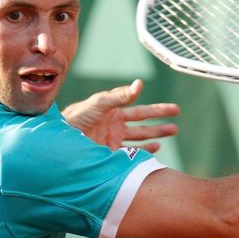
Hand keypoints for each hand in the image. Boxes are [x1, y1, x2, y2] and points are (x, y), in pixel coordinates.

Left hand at [62, 79, 178, 151]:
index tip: (173, 109)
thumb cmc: (77, 116)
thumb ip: (120, 96)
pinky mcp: (110, 154)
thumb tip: (140, 83)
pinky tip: (156, 149)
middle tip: (177, 122)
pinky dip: (144, 152)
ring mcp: (114, 140)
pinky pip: (131, 153)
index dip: (158, 110)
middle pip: (144, 123)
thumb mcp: (100, 103)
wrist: (61, 139)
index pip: (141, 109)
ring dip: (156, 136)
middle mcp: (116, 125)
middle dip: (161, 122)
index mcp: (114, 111)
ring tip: (172, 133)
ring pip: (141, 138)